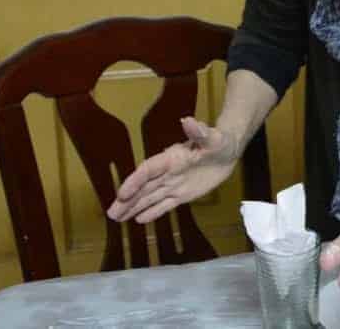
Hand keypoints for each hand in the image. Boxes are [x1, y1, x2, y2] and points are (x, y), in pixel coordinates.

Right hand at [106, 117, 237, 223]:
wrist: (228, 151)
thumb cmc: (219, 141)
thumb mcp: (212, 137)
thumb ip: (199, 132)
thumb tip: (187, 120)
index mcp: (171, 158)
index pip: (148, 170)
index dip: (134, 181)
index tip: (122, 193)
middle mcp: (168, 172)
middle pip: (143, 187)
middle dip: (128, 199)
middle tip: (110, 213)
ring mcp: (174, 184)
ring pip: (150, 197)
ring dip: (134, 207)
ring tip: (116, 218)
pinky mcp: (183, 194)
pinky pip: (165, 205)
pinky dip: (153, 212)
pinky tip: (139, 220)